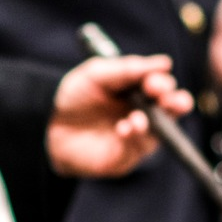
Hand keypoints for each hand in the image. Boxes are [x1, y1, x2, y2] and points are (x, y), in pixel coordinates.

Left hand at [47, 55, 190, 177]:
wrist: (45, 123)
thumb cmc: (73, 95)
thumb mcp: (98, 74)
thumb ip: (129, 69)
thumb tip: (164, 63)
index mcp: (138, 91)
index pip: (163, 88)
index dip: (165, 86)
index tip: (157, 84)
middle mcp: (142, 114)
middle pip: (172, 111)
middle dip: (176, 105)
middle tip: (170, 101)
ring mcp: (135, 137)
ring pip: (158, 133)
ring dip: (151, 125)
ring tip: (136, 119)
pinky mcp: (124, 157)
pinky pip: (137, 150)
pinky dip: (134, 139)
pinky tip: (123, 130)